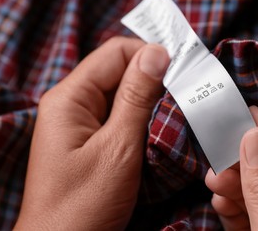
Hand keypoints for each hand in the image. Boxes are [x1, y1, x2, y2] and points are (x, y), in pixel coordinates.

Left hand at [14, 37, 169, 229]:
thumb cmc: (84, 204)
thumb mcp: (118, 147)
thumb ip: (137, 97)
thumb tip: (157, 53)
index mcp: (70, 97)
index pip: (115, 53)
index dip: (150, 55)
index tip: (182, 69)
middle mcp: (73, 103)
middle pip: (119, 72)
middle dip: (154, 80)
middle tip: (186, 93)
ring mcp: (82, 123)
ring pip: (124, 95)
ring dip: (151, 101)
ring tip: (177, 113)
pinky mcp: (93, 140)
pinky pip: (121, 117)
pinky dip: (143, 119)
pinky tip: (160, 130)